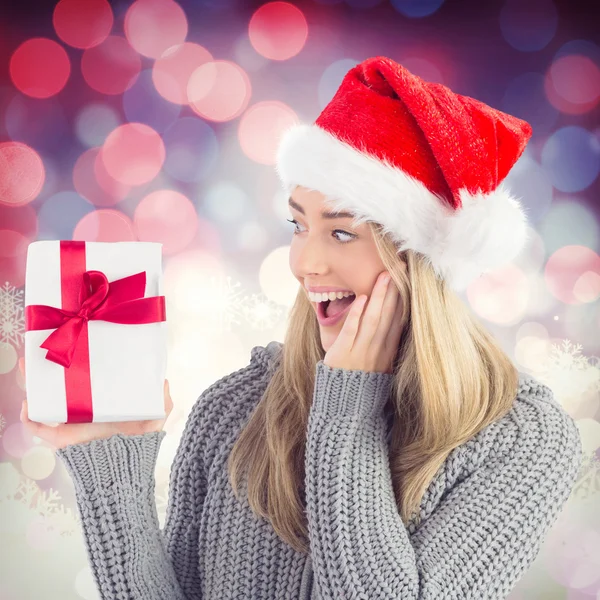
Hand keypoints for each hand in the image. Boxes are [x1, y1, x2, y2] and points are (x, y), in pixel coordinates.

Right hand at [19, 356, 172, 449]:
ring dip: (34, 382)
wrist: (125, 469)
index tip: (77, 346)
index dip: (81, 364)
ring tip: (28, 364)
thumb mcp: (156, 418)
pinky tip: (28, 402)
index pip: (90, 380)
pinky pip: (38, 426)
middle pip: (63, 385)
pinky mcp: (61, 438)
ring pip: (45, 400)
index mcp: (104, 403)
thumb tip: (162, 379)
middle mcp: (85, 411)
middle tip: (46, 347)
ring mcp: (71, 423)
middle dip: (52, 367)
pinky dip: (29, 416)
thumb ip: (162, 400)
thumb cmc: (140, 444)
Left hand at [323, 271, 402, 373]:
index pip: (398, 320)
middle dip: (394, 291)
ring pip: (373, 320)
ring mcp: (361, 351)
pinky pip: (351, 330)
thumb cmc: (361, 380)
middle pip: (388, 315)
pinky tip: (362, 298)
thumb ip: (387, 342)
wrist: (345, 404)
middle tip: (399, 268)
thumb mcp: (381, 363)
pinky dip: (357, 314)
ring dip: (379, 297)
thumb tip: (396, 319)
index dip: (403, 298)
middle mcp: (378, 349)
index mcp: (388, 350)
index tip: (407, 279)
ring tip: (384, 276)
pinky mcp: (343, 353)